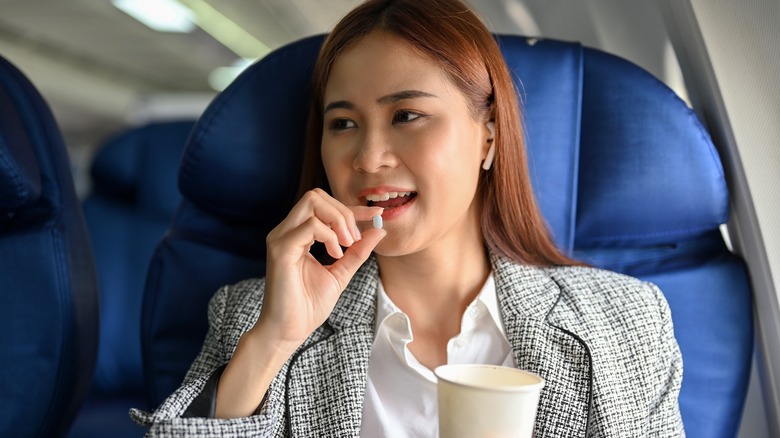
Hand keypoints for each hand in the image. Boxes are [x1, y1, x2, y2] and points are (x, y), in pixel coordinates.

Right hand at [255, 188, 384, 352]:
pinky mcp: (280, 250)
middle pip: (316, 195)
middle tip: (354, 239)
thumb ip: (357, 252)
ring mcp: (280, 238)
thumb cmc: (307, 306)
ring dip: (338, 220)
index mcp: (297, 235)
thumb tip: (378, 230)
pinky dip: (329, 236)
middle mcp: (285, 231)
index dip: (353, 208)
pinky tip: (335, 255)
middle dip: (344, 211)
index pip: (324, 206)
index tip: (377, 214)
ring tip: (347, 245)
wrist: (288, 331)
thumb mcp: (340, 274)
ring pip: (312, 202)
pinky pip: (309, 225)